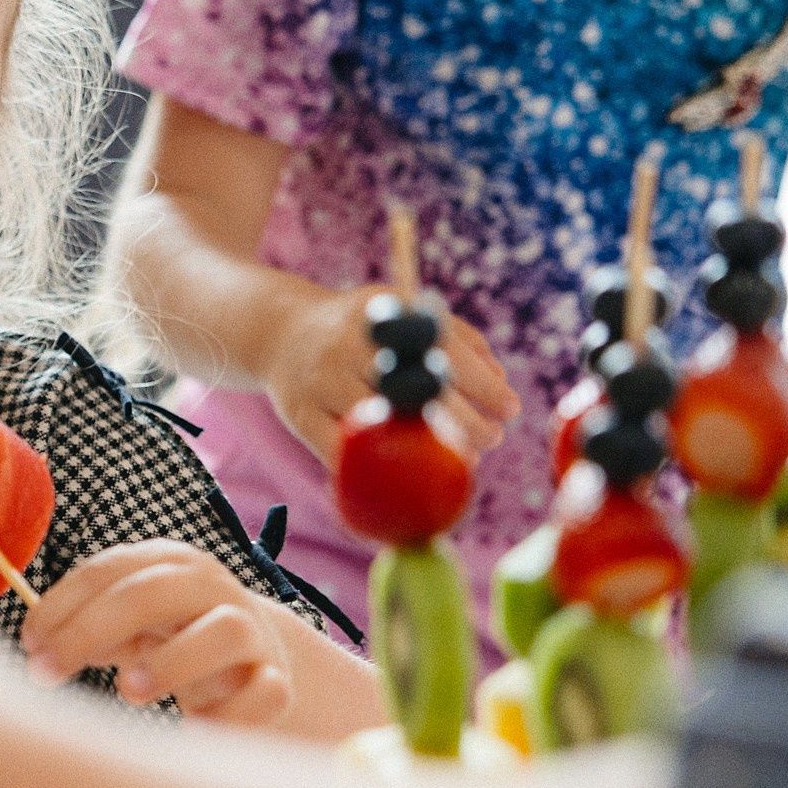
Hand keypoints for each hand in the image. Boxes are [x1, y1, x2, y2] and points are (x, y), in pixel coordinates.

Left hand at [17, 540, 297, 726]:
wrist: (257, 662)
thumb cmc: (174, 638)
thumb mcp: (131, 621)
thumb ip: (88, 624)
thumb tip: (37, 643)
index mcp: (171, 564)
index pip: (109, 570)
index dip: (61, 605)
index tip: (28, 644)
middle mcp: (213, 589)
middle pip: (153, 592)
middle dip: (89, 630)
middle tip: (46, 671)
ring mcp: (251, 634)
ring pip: (223, 633)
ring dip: (172, 661)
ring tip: (128, 691)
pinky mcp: (276, 682)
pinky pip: (264, 694)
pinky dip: (229, 716)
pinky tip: (192, 731)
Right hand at [265, 285, 517, 467]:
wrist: (277, 332)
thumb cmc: (358, 330)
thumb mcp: (402, 314)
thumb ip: (455, 339)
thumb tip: (499, 380)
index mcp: (382, 312)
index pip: (442, 349)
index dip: (482, 383)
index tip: (510, 408)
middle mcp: (350, 343)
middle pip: (418, 390)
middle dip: (465, 421)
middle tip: (492, 437)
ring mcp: (322, 380)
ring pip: (386, 425)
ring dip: (430, 449)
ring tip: (462, 459)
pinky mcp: (300, 414)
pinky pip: (345, 452)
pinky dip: (380, 468)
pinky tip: (409, 475)